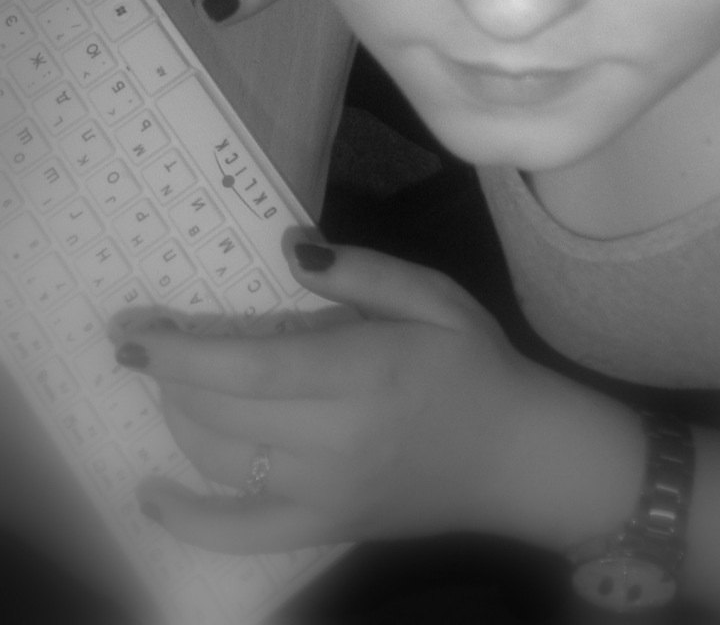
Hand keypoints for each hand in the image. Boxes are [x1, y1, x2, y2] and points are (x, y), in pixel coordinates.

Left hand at [118, 237, 622, 553]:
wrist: (518, 458)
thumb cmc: (476, 364)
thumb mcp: (434, 296)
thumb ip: (362, 271)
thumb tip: (289, 249)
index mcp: (364, 373)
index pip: (251, 369)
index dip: (183, 354)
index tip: (135, 332)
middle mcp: (334, 441)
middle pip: (224, 414)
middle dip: (169, 377)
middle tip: (147, 342)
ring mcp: (323, 494)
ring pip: (221, 461)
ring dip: (181, 420)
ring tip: (172, 384)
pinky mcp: (321, 530)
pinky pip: (236, 534)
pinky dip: (183, 518)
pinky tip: (150, 492)